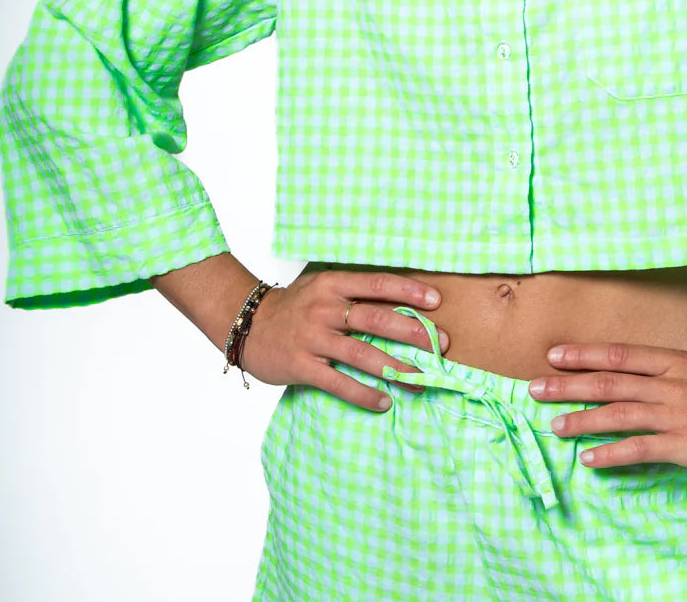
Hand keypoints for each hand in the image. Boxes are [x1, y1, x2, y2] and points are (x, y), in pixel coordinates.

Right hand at [239, 269, 448, 409]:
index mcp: (333, 284)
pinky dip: (363, 394)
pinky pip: (338, 382)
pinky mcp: (302, 366)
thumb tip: (400, 298)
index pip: (377, 285)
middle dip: (412, 333)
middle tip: (439, 345)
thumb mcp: (322, 285)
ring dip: (395, 368)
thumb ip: (354, 291)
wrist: (247, 324)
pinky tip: (383, 401)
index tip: (436, 302)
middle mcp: (324, 309)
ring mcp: (313, 338)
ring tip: (421, 380)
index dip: (408, 292)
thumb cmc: (295, 305)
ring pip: (361, 354)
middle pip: (376, 319)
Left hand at [528, 320, 686, 474]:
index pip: (619, 352)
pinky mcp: (683, 443)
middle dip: (566, 384)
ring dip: (581, 420)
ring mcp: (673, 413)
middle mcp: (668, 383)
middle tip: (533, 388)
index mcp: (676, 359)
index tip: (554, 354)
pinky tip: (589, 459)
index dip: (583, 353)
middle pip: (608, 380)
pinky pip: (639, 448)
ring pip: (616, 413)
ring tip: (553, 425)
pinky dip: (611, 453)